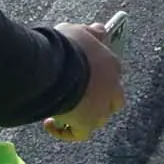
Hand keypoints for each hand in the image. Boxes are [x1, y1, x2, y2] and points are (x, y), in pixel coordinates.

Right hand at [43, 23, 127, 140]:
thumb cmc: (65, 47)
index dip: (99, 78)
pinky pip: (78, 134)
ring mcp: (100, 109)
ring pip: (99, 119)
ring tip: (63, 110)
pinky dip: (65, 132)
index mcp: (112, 65)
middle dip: (101, 102)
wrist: (55, 68)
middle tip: (80, 99)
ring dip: (84, 116)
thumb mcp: (77, 31)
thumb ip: (90, 31)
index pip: (113, 73)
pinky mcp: (86, 124)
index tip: (83, 77)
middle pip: (114, 101)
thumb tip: (100, 29)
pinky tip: (49, 123)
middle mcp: (112, 89)